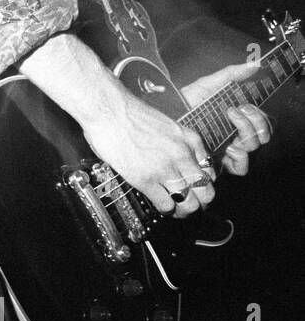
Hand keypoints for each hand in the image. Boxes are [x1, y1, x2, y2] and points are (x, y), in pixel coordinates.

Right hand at [81, 91, 213, 218]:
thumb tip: (177, 161)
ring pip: (189, 203)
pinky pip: (166, 205)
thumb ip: (178, 143)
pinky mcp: (146, 179)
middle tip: (192, 204)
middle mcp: (183, 156)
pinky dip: (166, 209)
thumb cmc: (129, 113)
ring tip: (177, 210)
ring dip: (184, 210)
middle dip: (201, 202)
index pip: (210, 172)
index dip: (203, 184)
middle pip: (206, 191)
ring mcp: (166, 169)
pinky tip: (161, 206)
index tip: (196, 189)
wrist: (109, 109)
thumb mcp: (167, 124)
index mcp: (190, 140)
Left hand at [181, 62, 271, 175]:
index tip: (245, 105)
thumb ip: (232, 74)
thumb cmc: (185, 100)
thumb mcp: (208, 84)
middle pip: (262, 135)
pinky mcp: (217, 161)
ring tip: (228, 122)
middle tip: (234, 110)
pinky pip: (241, 167)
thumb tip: (256, 64)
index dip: (260, 116)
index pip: (263, 122)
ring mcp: (227, 148)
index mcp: (237, 118)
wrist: (165, 114)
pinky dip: (240, 157)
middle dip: (254, 121)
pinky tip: (228, 146)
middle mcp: (235, 134)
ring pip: (253, 147)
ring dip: (246, 133)